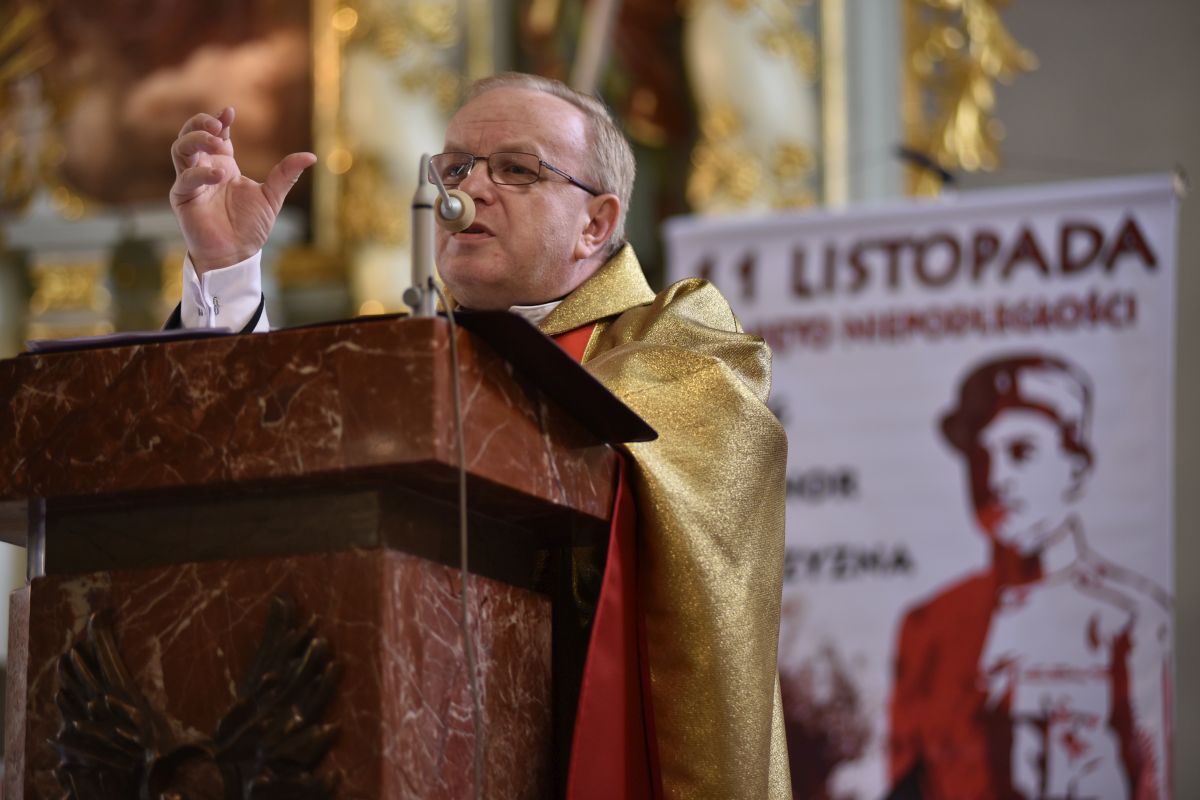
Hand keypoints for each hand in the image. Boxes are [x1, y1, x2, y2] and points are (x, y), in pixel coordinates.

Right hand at [169, 107, 316, 273]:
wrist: (237, 254)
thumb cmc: (250, 227)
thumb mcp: (271, 197)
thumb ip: (286, 175)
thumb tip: (312, 156)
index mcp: (223, 165)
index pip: (215, 134)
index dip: (219, 121)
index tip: (229, 112)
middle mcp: (204, 169)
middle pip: (191, 134)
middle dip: (200, 124)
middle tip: (218, 124)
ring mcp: (191, 182)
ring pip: (180, 149)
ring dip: (195, 140)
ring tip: (217, 142)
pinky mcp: (183, 198)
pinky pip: (185, 178)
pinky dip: (200, 173)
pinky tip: (220, 175)